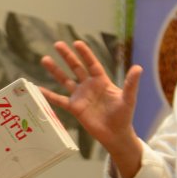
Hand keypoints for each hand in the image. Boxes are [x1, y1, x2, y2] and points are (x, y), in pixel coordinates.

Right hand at [40, 41, 144, 173]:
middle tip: (57, 44)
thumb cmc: (124, 116)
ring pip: (65, 80)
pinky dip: (48, 95)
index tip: (77, 43)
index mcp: (102, 81)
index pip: (91, 64)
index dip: (85, 54)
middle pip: (76, 68)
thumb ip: (131, 83)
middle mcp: (89, 86)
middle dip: (67, 56)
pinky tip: (37, 88)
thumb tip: (139, 67)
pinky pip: (59, 100)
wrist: (116, 134)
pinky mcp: (74, 108)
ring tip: (45, 59)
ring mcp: (80, 96)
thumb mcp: (128, 98)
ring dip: (55, 70)